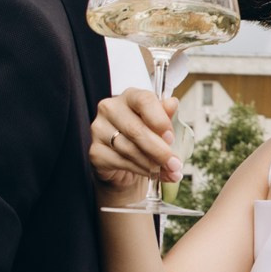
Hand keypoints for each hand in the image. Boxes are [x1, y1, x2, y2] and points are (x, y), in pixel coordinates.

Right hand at [89, 88, 180, 204]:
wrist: (124, 162)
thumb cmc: (143, 137)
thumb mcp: (158, 125)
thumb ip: (165, 115)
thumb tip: (172, 103)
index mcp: (130, 97)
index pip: (144, 100)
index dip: (160, 120)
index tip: (171, 137)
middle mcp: (110, 109)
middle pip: (136, 129)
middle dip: (159, 150)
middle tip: (175, 164)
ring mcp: (99, 129)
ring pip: (130, 149)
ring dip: (153, 164)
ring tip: (169, 171)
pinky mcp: (95, 151)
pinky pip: (121, 162)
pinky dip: (141, 170)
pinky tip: (153, 174)